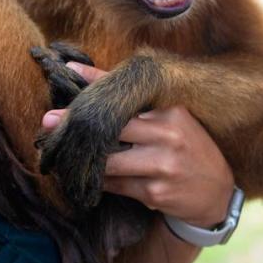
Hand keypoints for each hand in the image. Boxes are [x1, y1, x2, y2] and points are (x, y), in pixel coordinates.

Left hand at [42, 63, 235, 228]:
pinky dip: (100, 182)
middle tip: (45, 128)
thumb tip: (74, 68)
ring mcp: (163, 165)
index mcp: (170, 112)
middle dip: (76, 132)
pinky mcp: (156, 193)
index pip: (120, 105)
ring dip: (85, 162)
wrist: (217, 193)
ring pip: (108, 162)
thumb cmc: (187, 147)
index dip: (85, 106)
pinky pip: (115, 186)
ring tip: (66, 157)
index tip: (54, 109)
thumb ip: (124, 94)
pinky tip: (92, 179)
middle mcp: (168, 136)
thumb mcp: (166, 116)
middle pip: (110, 131)